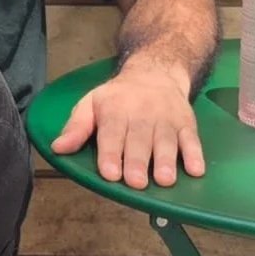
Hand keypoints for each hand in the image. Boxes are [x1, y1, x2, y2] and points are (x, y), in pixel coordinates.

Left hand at [50, 63, 203, 188]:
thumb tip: (57, 149)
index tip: (109, 173)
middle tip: (135, 182)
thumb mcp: (91, 104)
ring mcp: (166, 119)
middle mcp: (141, 114)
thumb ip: (76, 128)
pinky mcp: (187, 123)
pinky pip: (192, 139)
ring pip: (166, 141)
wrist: (155, 73)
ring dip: (166, 161)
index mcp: (115, 110)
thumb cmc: (119, 98)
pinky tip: (196, 170)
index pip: (111, 133)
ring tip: (164, 180)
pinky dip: (195, 154)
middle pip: (139, 140)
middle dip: (137, 161)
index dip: (110, 153)